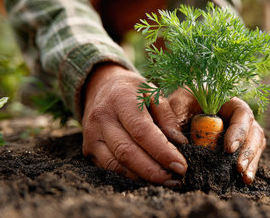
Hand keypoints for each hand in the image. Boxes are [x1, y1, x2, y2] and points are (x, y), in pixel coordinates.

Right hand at [82, 63, 187, 186]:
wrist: (101, 87)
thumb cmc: (133, 92)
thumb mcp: (154, 93)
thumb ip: (168, 117)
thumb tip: (179, 143)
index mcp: (121, 99)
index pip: (142, 131)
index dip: (162, 152)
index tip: (181, 166)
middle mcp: (102, 117)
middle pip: (127, 152)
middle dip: (154, 171)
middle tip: (176, 180)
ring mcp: (91, 135)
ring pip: (116, 165)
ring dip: (142, 178)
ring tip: (166, 182)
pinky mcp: (88, 149)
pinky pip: (109, 169)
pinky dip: (130, 177)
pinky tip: (148, 179)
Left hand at [169, 89, 265, 184]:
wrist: (179, 112)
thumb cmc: (180, 103)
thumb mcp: (175, 105)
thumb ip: (175, 120)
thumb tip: (180, 144)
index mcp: (228, 102)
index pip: (242, 113)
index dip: (239, 130)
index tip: (229, 148)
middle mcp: (239, 118)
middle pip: (254, 132)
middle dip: (248, 151)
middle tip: (238, 167)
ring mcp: (240, 133)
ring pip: (255, 146)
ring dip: (251, 162)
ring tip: (244, 178)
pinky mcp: (237, 149)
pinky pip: (247, 157)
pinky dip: (247, 169)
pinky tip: (242, 180)